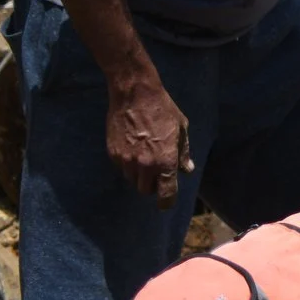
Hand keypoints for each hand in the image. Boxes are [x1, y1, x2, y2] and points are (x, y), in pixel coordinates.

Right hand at [107, 78, 192, 207]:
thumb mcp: (181, 129)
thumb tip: (186, 170)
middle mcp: (145, 165)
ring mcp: (126, 161)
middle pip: (145, 190)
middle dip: (152, 186)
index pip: (165, 193)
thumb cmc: (163, 110)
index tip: (166, 203)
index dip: (166, 202)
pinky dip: (128, 165)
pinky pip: (121, 168)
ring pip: (132, 180)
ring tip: (145, 158)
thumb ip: (183, 153)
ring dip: (140, 176)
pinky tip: (133, 149)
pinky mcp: (113, 154)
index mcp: (165, 161)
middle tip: (157, 175)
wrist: (134, 96)